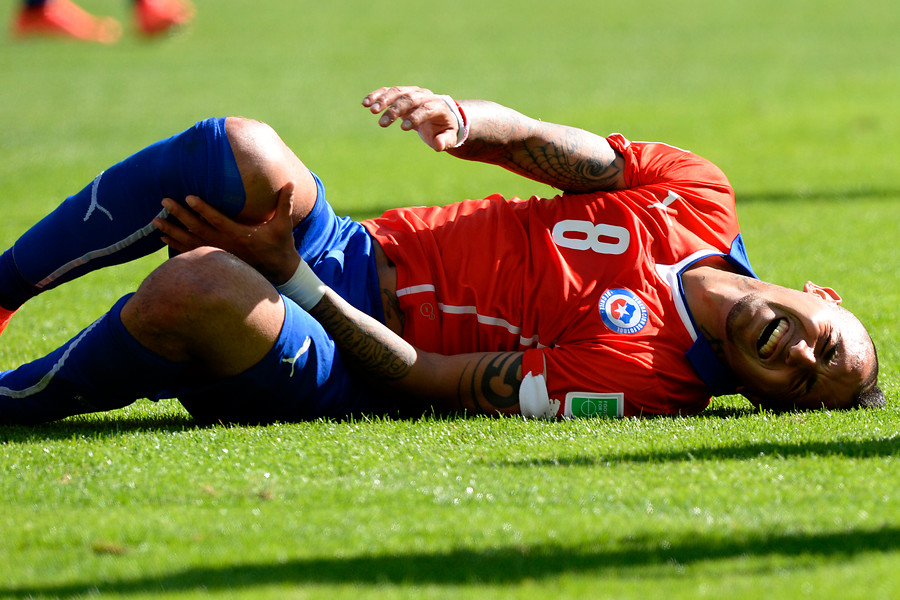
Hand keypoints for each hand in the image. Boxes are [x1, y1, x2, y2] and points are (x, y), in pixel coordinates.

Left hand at [153, 182, 300, 283]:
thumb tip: (291, 182)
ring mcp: (219, 255)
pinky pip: (192, 254)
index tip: (188, 197)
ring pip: (190, 243)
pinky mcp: (216, 260)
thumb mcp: (284, 225)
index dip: (203, 209)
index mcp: (241, 235)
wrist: (280, 272)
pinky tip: (163, 239)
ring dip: (172, 232)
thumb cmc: (281, 246)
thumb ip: (285, 203)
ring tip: (155, 221)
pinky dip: (176, 246)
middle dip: (179, 215)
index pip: (218, 220)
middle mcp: (226, 246)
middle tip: (164, 201)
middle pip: (198, 229)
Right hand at [363, 86, 459, 151]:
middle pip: (409, 99)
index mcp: (438, 106)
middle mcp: (425, 95)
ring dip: (383, 100)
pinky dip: (377, 95)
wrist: (443, 114)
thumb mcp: (449, 137)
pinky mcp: (402, 93)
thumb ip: (444, 141)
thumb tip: (438, 145)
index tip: (403, 128)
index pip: (426, 108)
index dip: (415, 117)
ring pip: (397, 92)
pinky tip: (366, 103)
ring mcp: (413, 92)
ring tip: (371, 110)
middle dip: (395, 110)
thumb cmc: (445, 129)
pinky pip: (388, 91)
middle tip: (382, 124)